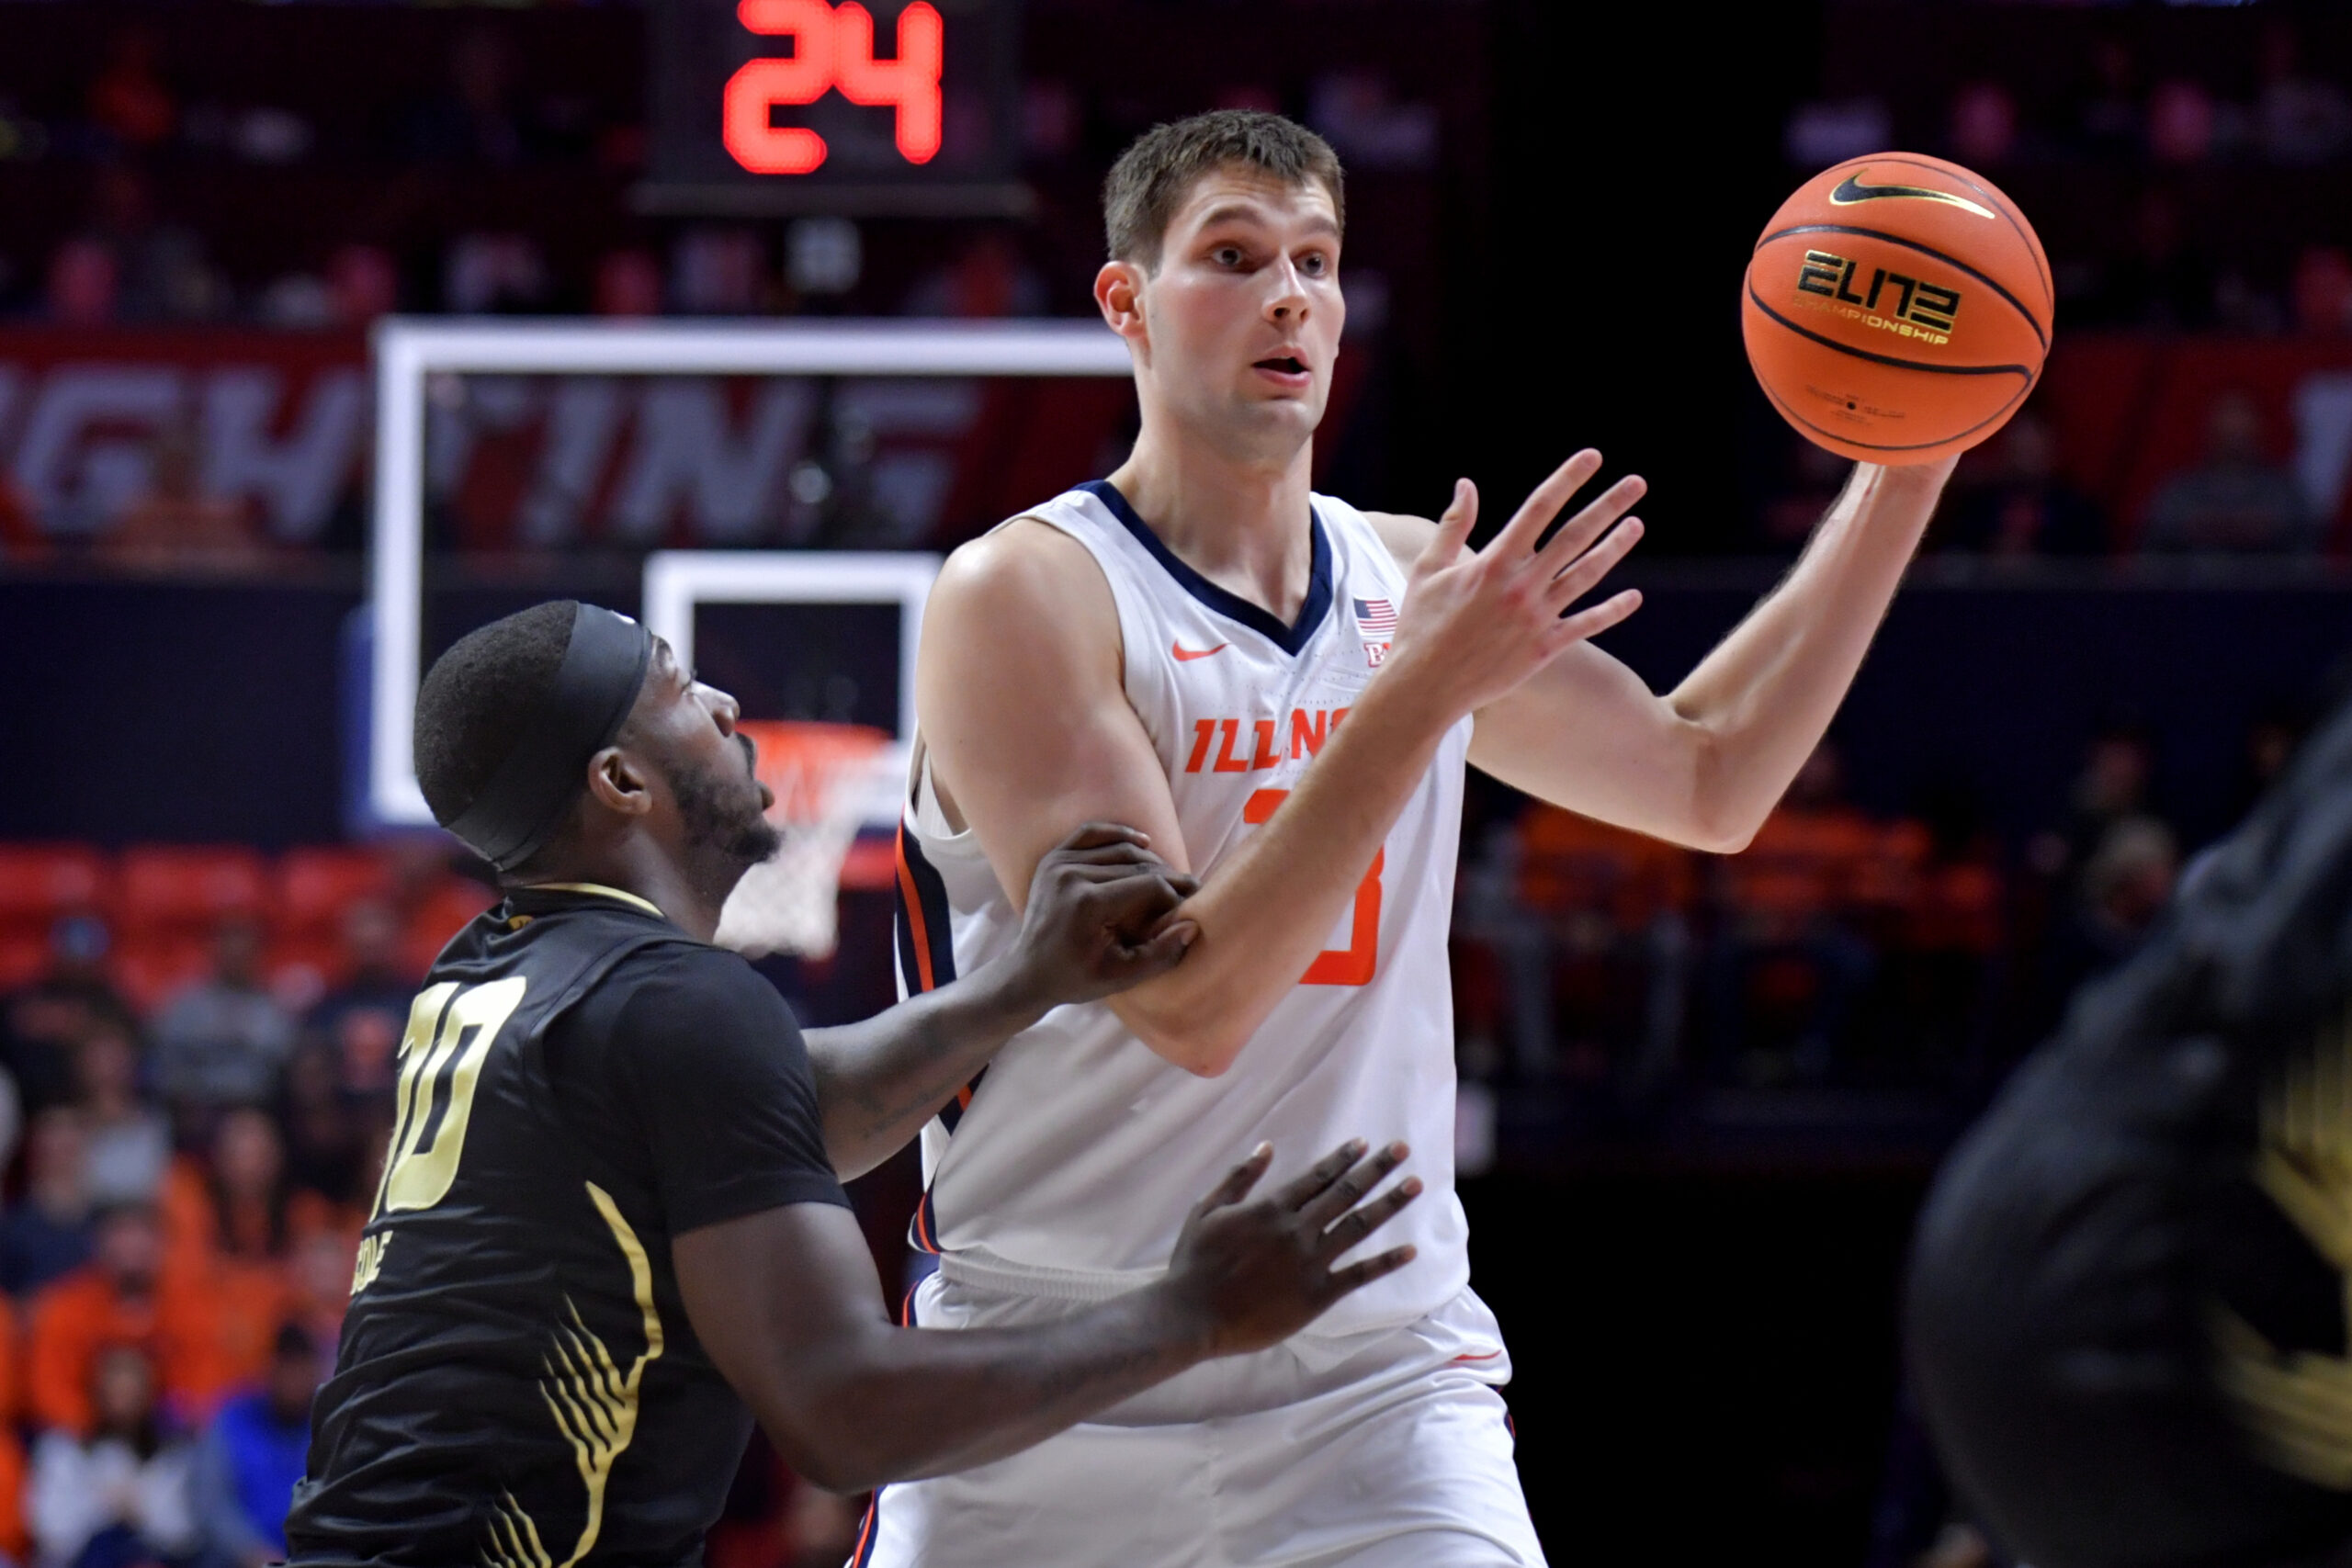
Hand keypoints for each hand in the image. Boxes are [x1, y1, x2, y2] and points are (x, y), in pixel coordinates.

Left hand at [999, 822, 1200, 1012]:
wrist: (1029, 972)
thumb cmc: (1077, 978)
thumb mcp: (1121, 977)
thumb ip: (1160, 954)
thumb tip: (1193, 926)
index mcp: (1087, 904)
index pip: (1148, 885)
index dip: (1174, 896)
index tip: (1188, 910)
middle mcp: (1071, 875)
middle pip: (1137, 865)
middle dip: (1167, 878)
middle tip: (1189, 890)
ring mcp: (1059, 862)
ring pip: (1119, 848)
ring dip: (1150, 861)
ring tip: (1170, 878)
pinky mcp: (1053, 858)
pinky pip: (1091, 834)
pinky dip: (1119, 834)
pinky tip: (1143, 842)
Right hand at [1154, 1138, 1421, 1356]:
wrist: (1192, 1315)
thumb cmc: (1194, 1263)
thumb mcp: (1206, 1209)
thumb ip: (1239, 1177)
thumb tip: (1266, 1147)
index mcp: (1270, 1208)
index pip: (1316, 1176)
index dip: (1343, 1158)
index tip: (1364, 1144)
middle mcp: (1296, 1230)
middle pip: (1344, 1192)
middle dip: (1375, 1169)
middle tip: (1402, 1149)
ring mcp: (1309, 1262)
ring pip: (1357, 1226)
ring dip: (1388, 1203)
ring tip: (1414, 1185)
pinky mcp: (1316, 1295)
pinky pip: (1358, 1275)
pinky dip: (1386, 1262)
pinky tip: (1410, 1250)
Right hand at [1383, 450, 1645, 718]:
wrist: (1425, 686)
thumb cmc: (1420, 626)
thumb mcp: (1429, 570)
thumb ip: (1452, 525)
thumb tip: (1466, 484)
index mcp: (1494, 562)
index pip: (1539, 509)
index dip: (1568, 479)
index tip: (1591, 458)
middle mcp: (1521, 586)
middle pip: (1574, 536)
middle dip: (1608, 506)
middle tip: (1637, 483)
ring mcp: (1536, 618)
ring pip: (1586, 575)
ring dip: (1615, 548)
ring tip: (1636, 524)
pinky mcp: (1544, 649)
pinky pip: (1586, 626)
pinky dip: (1611, 611)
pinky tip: (1634, 597)